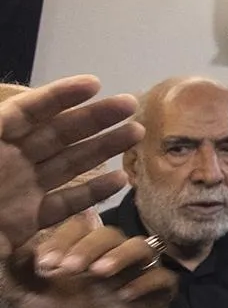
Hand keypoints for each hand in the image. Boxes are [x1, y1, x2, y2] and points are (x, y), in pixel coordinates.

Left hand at [0, 77, 142, 260]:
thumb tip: (4, 112)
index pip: (24, 114)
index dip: (57, 97)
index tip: (93, 84)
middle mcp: (5, 165)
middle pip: (53, 134)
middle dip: (91, 118)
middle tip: (129, 105)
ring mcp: (16, 193)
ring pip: (65, 164)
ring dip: (100, 149)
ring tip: (134, 134)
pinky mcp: (24, 222)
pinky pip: (63, 204)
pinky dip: (91, 193)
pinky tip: (118, 182)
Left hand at [8, 224, 177, 307]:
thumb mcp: (28, 296)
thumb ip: (22, 268)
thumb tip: (13, 242)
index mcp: (82, 250)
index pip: (79, 228)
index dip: (65, 239)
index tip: (47, 264)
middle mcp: (112, 255)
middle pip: (110, 233)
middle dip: (89, 247)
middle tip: (71, 268)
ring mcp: (137, 272)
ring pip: (141, 248)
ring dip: (120, 256)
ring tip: (100, 273)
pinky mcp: (158, 292)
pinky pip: (161, 278)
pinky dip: (145, 282)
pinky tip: (125, 296)